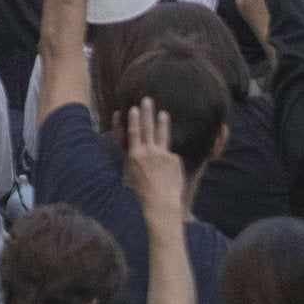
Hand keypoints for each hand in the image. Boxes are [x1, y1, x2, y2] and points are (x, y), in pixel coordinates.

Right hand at [122, 97, 187, 216]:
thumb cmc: (140, 195)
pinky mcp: (174, 160)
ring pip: (162, 135)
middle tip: (147, 100)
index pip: (134, 133)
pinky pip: (172, 157)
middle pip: (148, 128)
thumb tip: (135, 155)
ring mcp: (163, 154)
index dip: (134, 120)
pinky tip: (170, 170)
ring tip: (163, 113)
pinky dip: (170, 160)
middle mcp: (148, 151)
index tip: (133, 109)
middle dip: (147, 113)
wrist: (160, 203)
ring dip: (162, 123)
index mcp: (135, 155)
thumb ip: (133, 163)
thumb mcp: (129, 177)